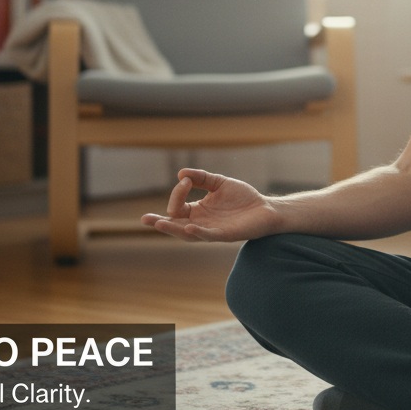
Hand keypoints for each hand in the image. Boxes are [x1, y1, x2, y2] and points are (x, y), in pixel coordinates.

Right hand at [140, 168, 276, 241]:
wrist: (266, 208)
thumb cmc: (242, 198)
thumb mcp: (219, 183)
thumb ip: (201, 178)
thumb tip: (180, 173)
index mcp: (198, 211)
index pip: (177, 206)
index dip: (177, 193)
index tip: (186, 180)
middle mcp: (201, 223)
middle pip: (175, 225)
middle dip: (160, 222)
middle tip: (145, 219)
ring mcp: (212, 231)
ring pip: (187, 234)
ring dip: (173, 229)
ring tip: (160, 224)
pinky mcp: (225, 235)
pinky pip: (208, 236)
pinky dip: (198, 232)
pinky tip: (189, 227)